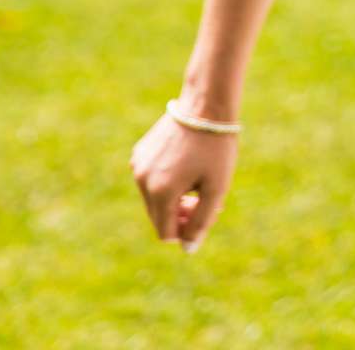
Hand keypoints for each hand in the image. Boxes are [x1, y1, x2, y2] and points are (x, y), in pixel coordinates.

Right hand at [130, 110, 237, 252]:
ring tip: (198, 183)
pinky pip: (151, 180)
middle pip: (159, 217)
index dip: (187, 230)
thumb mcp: (216, 188)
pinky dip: (167, 181)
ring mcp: (138, 166)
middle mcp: (143, 181)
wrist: (205, 104)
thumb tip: (187, 249)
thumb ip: (202, 221)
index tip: (207, 213)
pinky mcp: (139, 154)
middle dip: (182, 215)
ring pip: (155, 199)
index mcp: (160, 192)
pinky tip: (187, 166)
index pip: (166, 232)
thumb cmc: (216, 147)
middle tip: (207, 199)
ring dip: (174, 199)